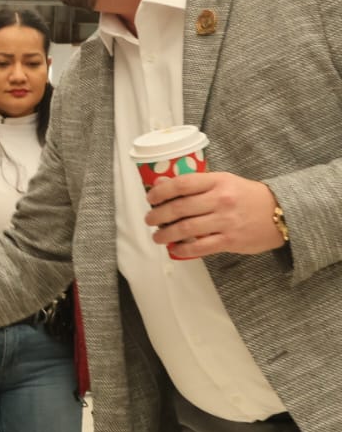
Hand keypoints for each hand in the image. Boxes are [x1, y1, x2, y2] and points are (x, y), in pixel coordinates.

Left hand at [145, 172, 284, 257]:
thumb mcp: (225, 181)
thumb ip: (198, 184)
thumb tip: (163, 185)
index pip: (182, 184)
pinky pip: (200, 247)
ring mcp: (225, 221)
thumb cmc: (248, 196)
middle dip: (158, 215)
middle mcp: (220, 200)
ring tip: (157, 236)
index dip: (160, 191)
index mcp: (218, 181)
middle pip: (179, 207)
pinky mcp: (230, 240)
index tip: (150, 198)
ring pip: (186, 229)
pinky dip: (183, 250)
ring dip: (165, 234)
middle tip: (149, 220)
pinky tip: (174, 249)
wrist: (282, 214)